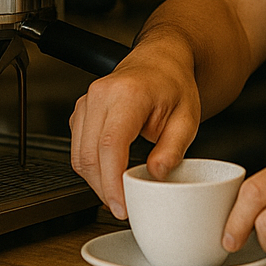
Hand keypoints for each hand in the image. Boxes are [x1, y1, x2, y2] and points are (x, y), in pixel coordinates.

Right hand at [70, 43, 199, 219]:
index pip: (111, 145)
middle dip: (104, 189)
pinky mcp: (80, 111)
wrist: (162, 60)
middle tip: (125, 206)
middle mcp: (102, 94)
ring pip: (78, 156)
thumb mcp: (188, 117)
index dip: (112, 182)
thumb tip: (156, 175)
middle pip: (89, 155)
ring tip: (120, 192)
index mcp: (130, 93)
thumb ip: (173, 148)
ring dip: (96, 181)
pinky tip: (110, 173)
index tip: (122, 205)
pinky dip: (91, 167)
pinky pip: (77, 149)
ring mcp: (87, 101)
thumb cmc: (174, 84)